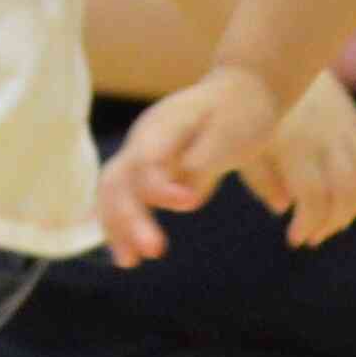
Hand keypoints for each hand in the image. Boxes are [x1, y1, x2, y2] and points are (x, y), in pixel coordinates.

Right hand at [95, 64, 284, 265]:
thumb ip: (208, 161)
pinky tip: (128, 255)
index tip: (191, 205)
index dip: (160, 186)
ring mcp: (140, 154)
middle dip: (130, 217)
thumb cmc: (243, 112)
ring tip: (129, 262)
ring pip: (112, 192)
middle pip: (119, 180)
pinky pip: (122, 200)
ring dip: (117, 227)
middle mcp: (144, 140)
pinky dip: (120, 226)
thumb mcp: (235, 131)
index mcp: (164, 125)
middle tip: (154, 251)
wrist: (241, 94)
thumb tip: (188, 196)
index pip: (147, 160)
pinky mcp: (145, 171)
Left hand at [243, 71, 355, 248]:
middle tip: (313, 237)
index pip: (315, 197)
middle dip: (332, 222)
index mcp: (296, 144)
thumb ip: (260, 180)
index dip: (309, 223)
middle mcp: (327, 135)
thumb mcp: (241, 144)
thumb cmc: (245, 110)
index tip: (295, 238)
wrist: (268, 61)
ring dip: (351, 209)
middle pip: (346, 192)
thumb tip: (281, 208)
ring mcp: (345, 126)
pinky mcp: (355, 120)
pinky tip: (340, 201)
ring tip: (330, 225)